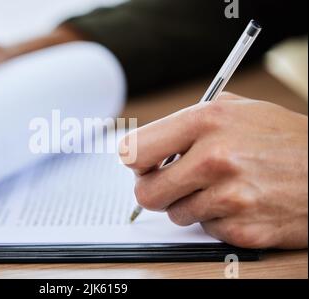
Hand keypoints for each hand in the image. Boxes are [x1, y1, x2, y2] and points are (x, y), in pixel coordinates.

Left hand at [119, 92, 307, 248]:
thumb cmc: (282, 138)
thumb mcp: (235, 108)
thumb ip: (185, 124)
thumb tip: (144, 146)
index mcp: (206, 121)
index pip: (134, 150)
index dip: (135, 161)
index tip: (144, 165)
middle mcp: (215, 157)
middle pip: (146, 192)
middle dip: (156, 190)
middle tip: (174, 183)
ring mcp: (229, 196)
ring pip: (175, 214)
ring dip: (190, 205)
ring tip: (219, 188)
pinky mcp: (242, 228)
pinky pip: (205, 230)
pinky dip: (216, 220)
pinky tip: (238, 203)